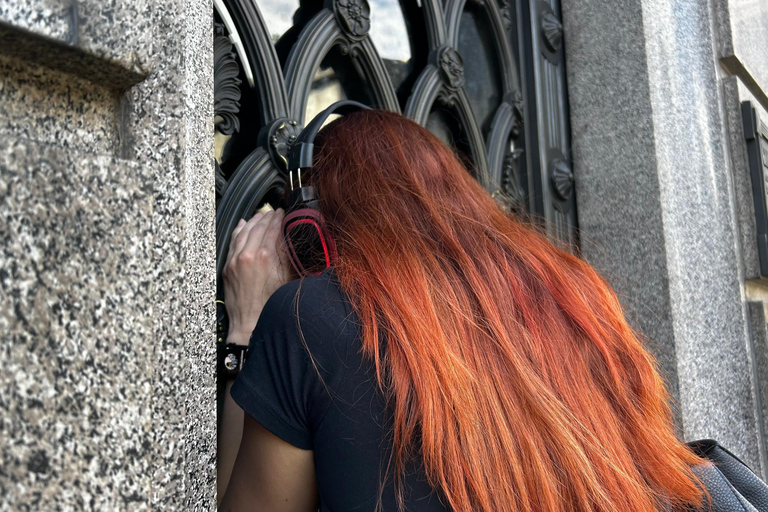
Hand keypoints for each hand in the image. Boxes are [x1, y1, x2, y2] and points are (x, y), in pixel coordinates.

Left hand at [223, 209, 292, 340]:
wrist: (250, 323)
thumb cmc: (271, 305)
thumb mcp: (287, 279)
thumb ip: (287, 257)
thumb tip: (289, 239)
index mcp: (267, 256)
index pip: (274, 229)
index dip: (279, 219)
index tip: (283, 213)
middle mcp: (250, 254)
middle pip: (259, 227)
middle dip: (267, 217)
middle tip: (274, 211)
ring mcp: (236, 259)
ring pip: (244, 231)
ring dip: (253, 221)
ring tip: (260, 214)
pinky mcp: (228, 266)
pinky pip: (233, 242)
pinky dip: (238, 230)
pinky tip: (243, 224)